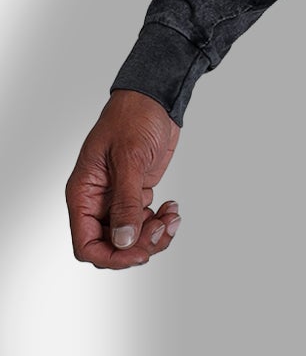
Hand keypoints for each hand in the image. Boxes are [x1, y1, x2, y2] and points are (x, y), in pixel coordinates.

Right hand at [66, 90, 182, 268]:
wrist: (154, 99)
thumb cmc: (132, 117)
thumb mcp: (129, 158)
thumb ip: (125, 202)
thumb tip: (122, 240)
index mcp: (83, 193)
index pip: (85, 244)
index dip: (111, 256)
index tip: (138, 253)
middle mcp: (97, 201)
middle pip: (111, 246)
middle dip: (139, 245)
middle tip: (162, 228)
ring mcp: (117, 199)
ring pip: (130, 238)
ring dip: (154, 235)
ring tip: (172, 217)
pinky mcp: (136, 194)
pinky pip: (145, 223)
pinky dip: (161, 222)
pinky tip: (173, 208)